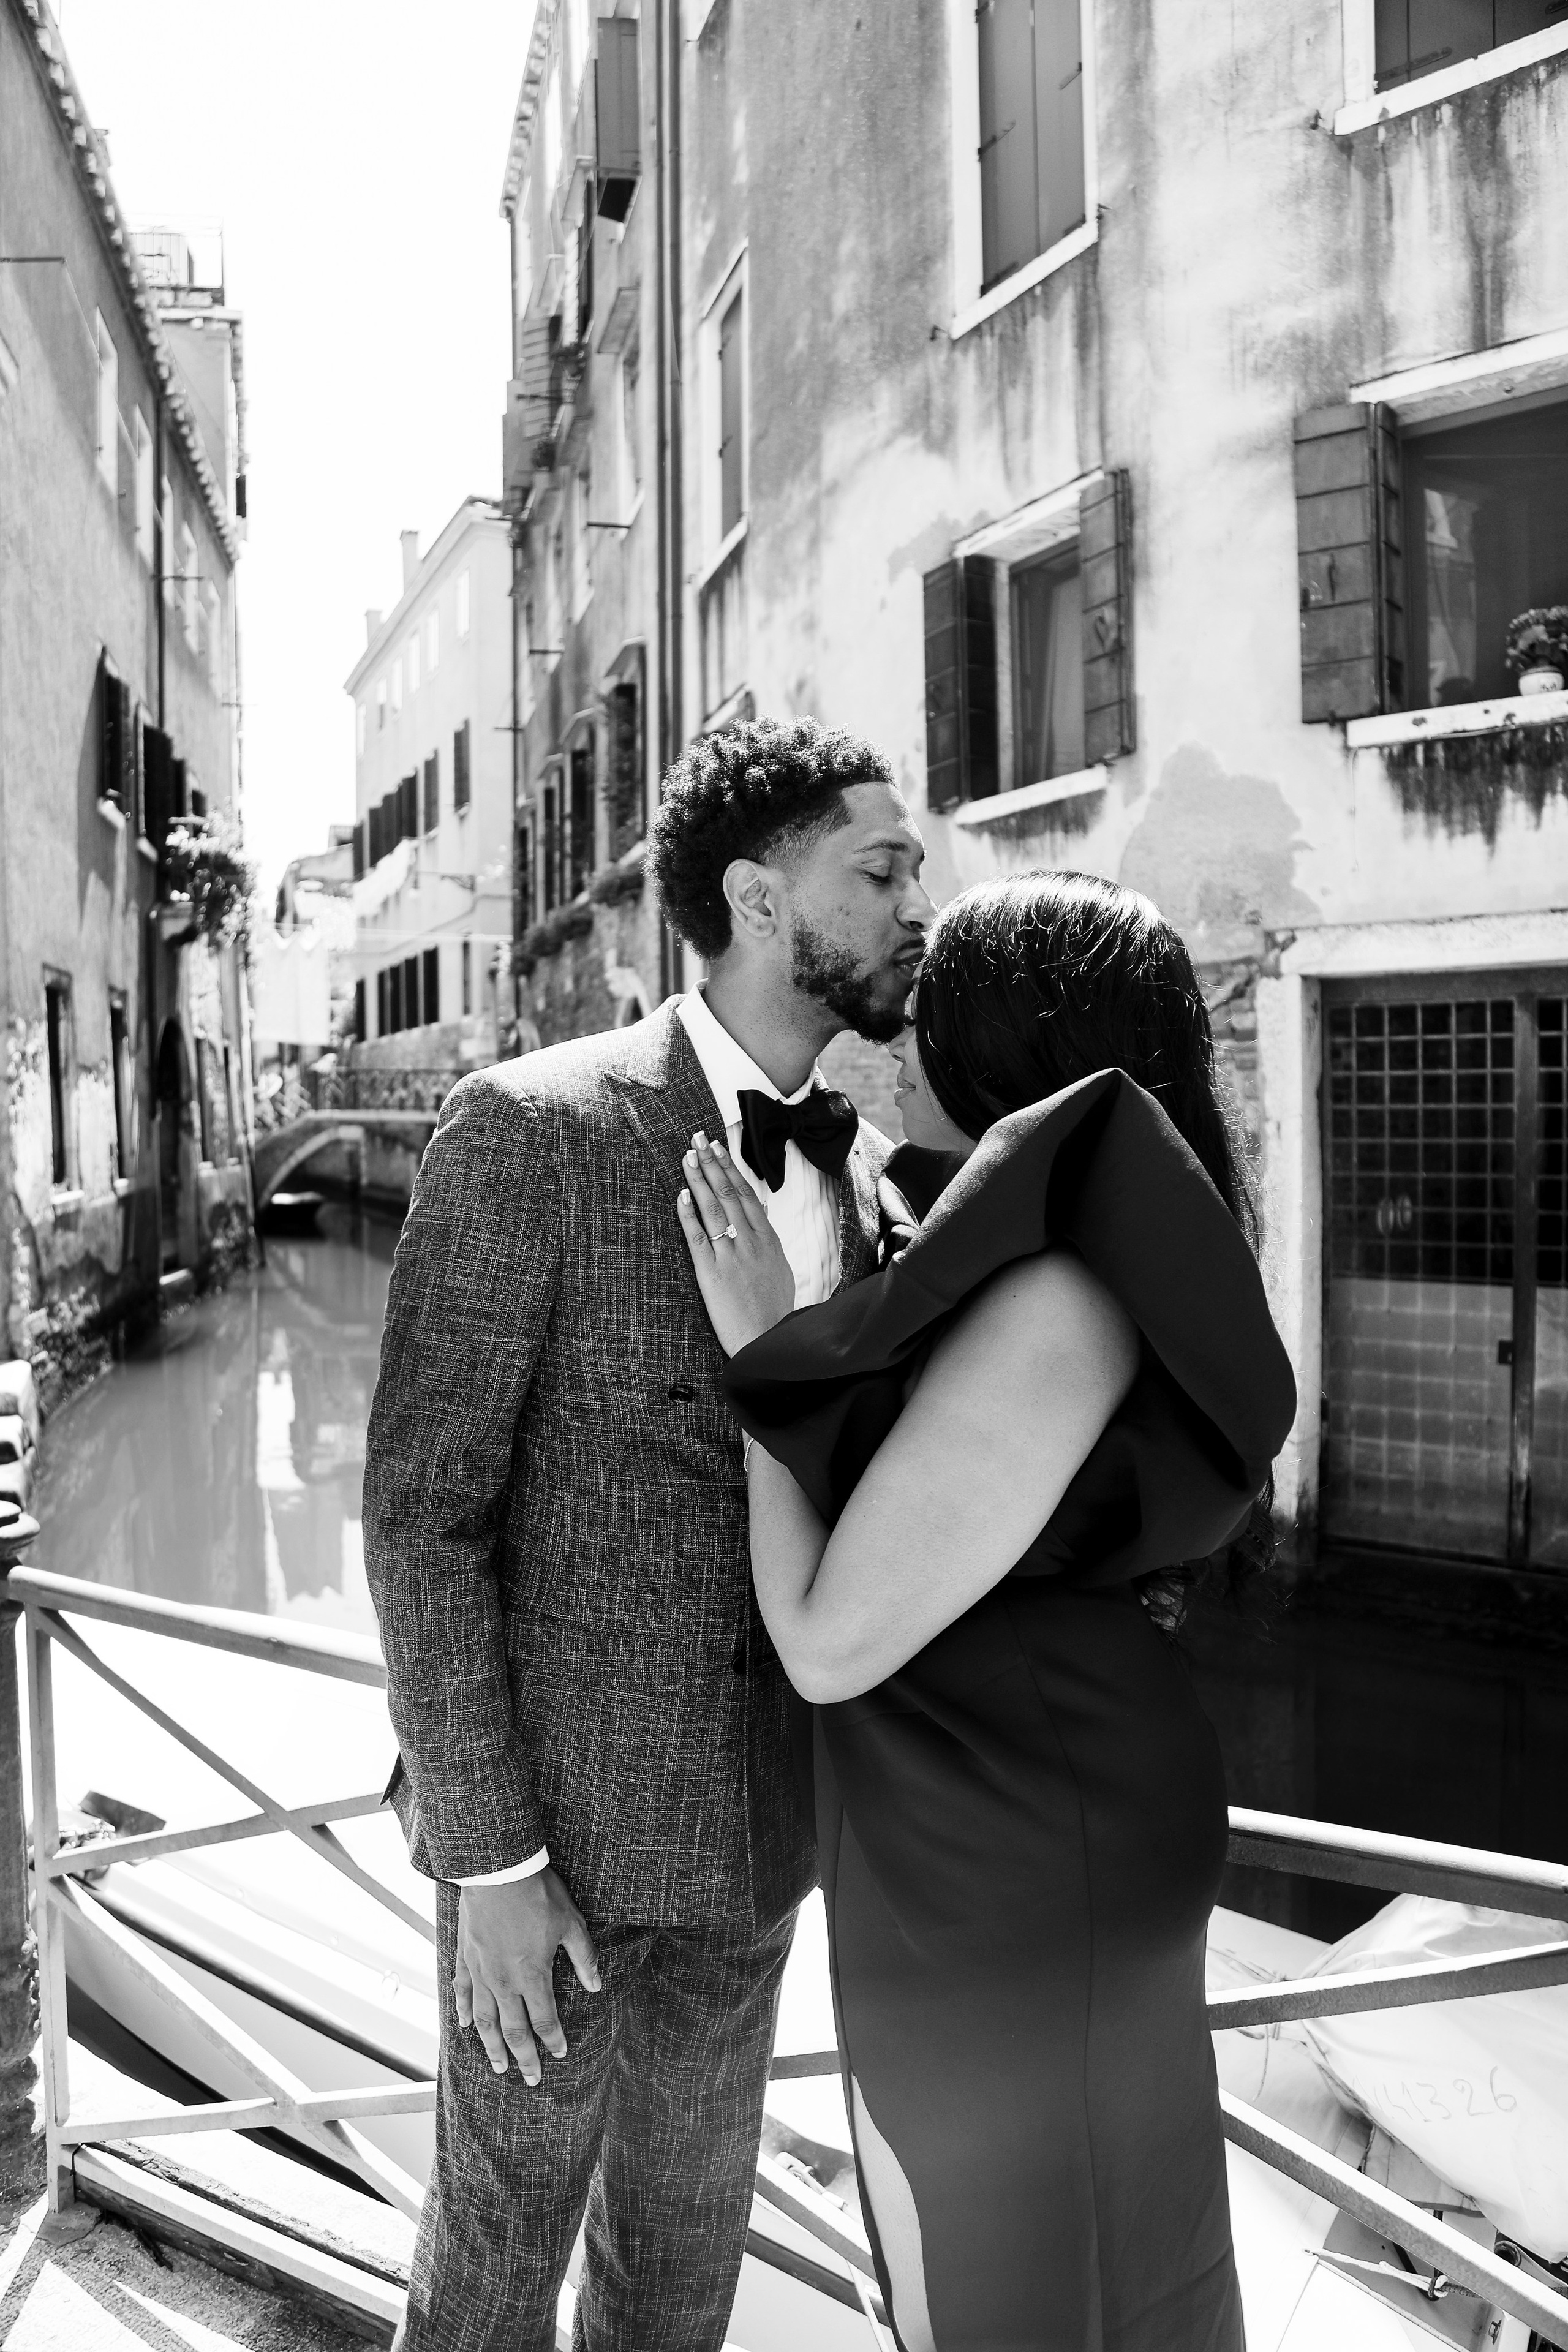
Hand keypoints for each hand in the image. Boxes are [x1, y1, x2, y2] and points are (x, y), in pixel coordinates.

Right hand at [453, 1870, 600, 2083]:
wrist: (498, 1870)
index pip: (544, 2020)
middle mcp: (504, 1982)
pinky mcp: (465, 1957)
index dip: (553, 2041)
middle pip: (514, 2031)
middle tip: (531, 2080)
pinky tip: (465, 2026)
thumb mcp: (571, 1923)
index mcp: (533, 1976)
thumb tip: (596, 1985)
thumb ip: (583, 1957)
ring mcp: (481, 1972)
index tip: (559, 2055)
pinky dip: (463, 2011)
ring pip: (485, 2020)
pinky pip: (462, 1991)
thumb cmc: (538, 1894)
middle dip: (524, 2058)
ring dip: (492, 2046)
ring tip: (498, 2066)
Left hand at [677, 1131, 794, 1354]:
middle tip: (697, 1138)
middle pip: (728, 1194)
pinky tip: (681, 1195)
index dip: (730, 1168)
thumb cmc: (774, 1309)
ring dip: (699, 1180)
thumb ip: (766, 1239)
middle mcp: (751, 1243)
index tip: (718, 1147)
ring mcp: (731, 1257)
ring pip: (713, 1210)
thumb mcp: (779, 1268)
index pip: (746, 1194)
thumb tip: (756, 1211)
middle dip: (712, 1163)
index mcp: (768, 1240)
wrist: (768, 1340)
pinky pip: (698, 1238)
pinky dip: (688, 1215)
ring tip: (688, 1157)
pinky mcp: (712, 1275)